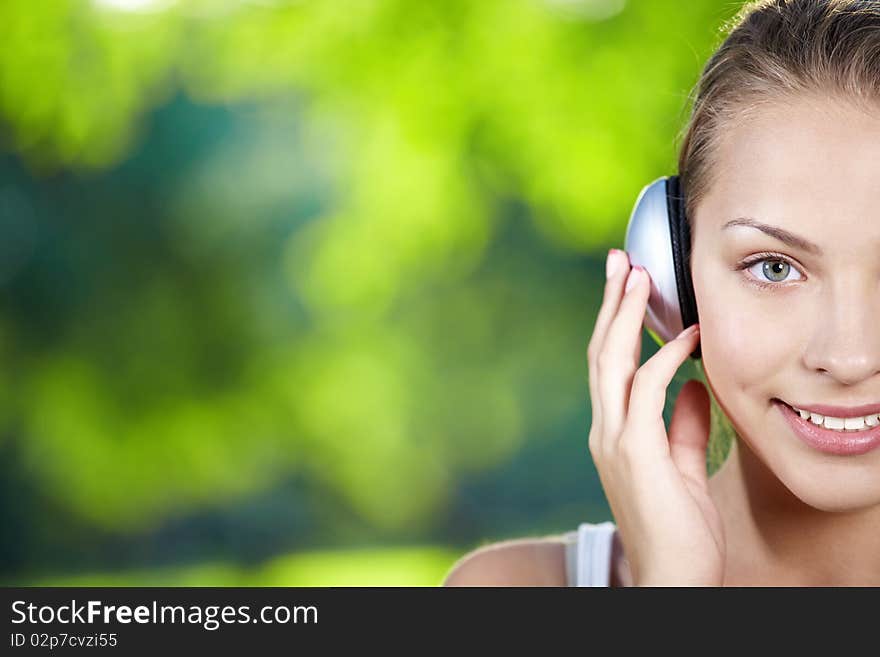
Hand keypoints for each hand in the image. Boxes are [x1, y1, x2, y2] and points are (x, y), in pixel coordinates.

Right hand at [586, 249, 724, 585]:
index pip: (608, 366)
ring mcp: (615, 441)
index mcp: (613, 433)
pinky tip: (687, 336)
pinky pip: (647, 392)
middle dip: (611, 304)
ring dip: (626, 316)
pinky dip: (665, 359)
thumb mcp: (683, 467)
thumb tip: (694, 384)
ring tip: (638, 275)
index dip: (616, 323)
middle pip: (601, 353)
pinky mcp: (635, 452)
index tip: (627, 286)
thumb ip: (683, 424)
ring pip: (612, 363)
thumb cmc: (679, 529)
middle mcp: (605, 431)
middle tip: (619, 259)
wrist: (672, 579)